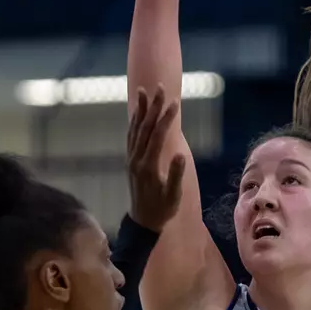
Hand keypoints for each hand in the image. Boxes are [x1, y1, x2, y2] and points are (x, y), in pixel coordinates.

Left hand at [126, 86, 184, 229]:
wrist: (143, 221)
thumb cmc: (162, 209)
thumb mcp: (173, 196)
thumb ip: (176, 175)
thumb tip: (180, 155)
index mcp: (148, 166)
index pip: (157, 136)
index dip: (166, 118)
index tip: (174, 103)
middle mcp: (136, 159)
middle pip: (145, 127)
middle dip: (153, 106)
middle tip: (159, 88)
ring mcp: (131, 159)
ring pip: (135, 129)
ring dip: (140, 109)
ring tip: (143, 91)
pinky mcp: (130, 160)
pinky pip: (131, 136)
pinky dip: (134, 121)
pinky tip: (137, 112)